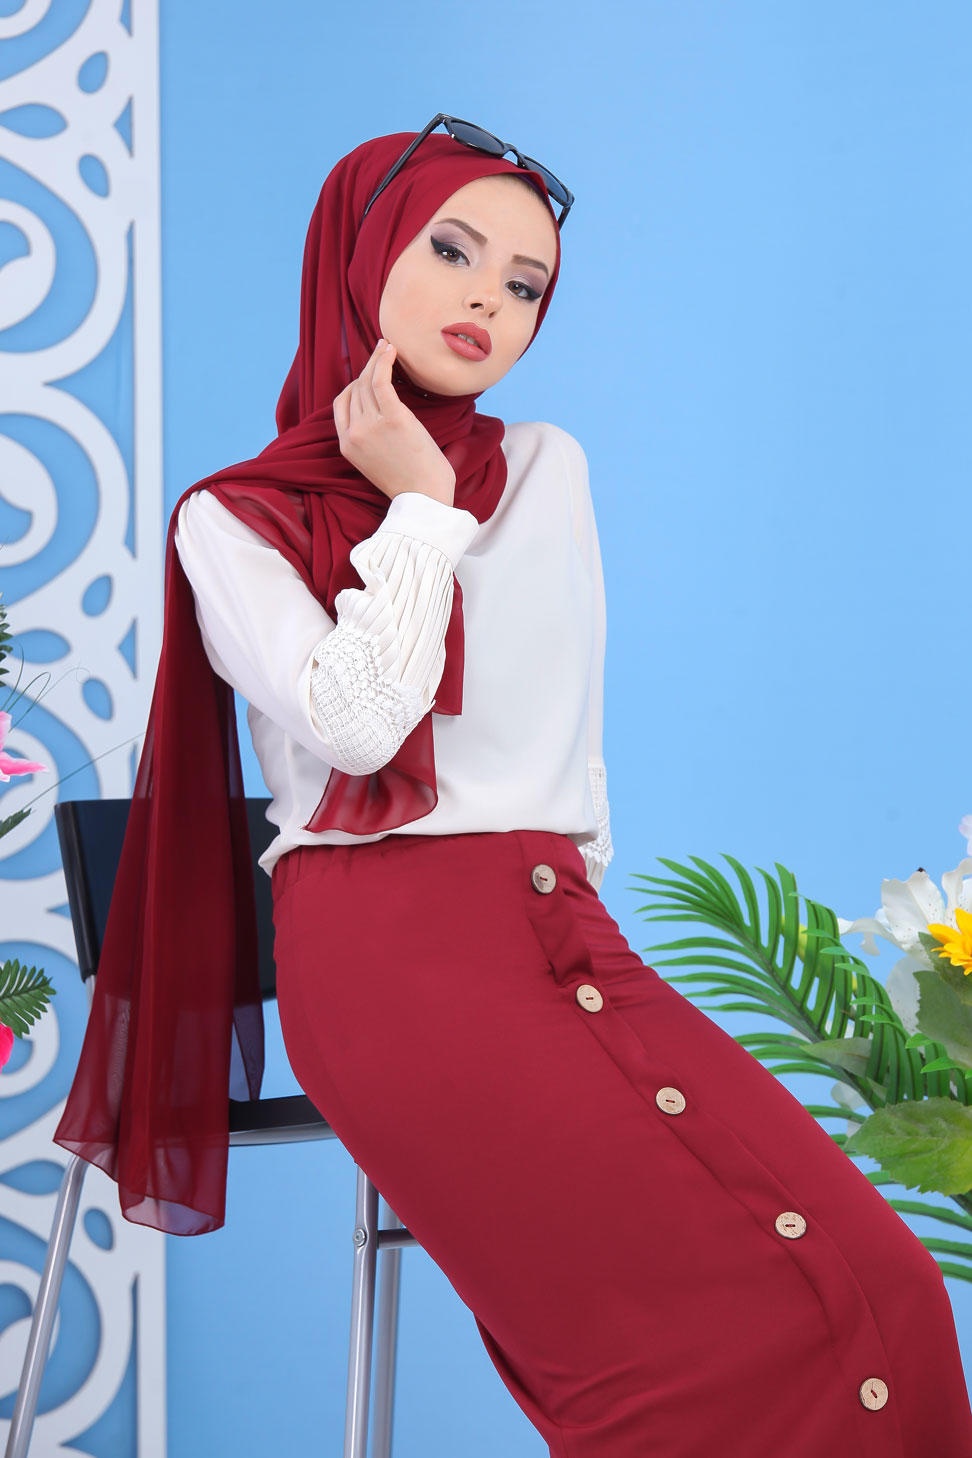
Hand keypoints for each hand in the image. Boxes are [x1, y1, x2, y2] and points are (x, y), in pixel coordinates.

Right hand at [333, 341, 456, 506]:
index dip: (354, 384)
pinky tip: (391, 350)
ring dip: (377, 359)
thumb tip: (381, 415)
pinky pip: (380, 380)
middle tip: (382, 350)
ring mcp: (370, 425)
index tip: (369, 374)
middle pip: (356, 389)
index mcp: (347, 446)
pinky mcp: (392, 418)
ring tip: (389, 346)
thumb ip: (371, 439)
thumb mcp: (378, 462)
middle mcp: (354, 433)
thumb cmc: (411, 482)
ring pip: (367, 381)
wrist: (425, 498)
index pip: (341, 404)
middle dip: (368, 367)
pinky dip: (384, 361)